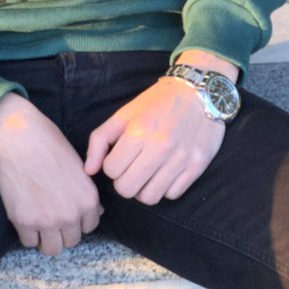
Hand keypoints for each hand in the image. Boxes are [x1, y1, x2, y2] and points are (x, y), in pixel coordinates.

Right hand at [0, 93, 102, 255]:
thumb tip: (96, 213)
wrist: (19, 137)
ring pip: (52, 249)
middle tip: (51, 215)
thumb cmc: (49, 144)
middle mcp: (71, 214)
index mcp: (88, 199)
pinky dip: (27, 233)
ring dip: (46, 238)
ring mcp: (47, 221)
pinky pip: (29, 242)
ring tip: (39, 222)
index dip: (78, 219)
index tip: (67, 210)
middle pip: (71, 241)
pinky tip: (25, 216)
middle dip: (63, 231)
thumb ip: (86, 192)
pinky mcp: (24, 222)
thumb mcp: (78, 166)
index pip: (90, 227)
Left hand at [84, 76, 225, 204]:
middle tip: (132, 167)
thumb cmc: (158, 102)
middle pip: (127, 190)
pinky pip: (172, 195)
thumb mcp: (124, 113)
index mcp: (139, 131)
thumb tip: (89, 170)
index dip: (112, 165)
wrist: (200, 91)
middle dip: (125, 180)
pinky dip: (165, 187)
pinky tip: (166, 171)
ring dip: (144, 188)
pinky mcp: (197, 166)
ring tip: (148, 172)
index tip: (122, 155)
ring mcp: (180, 158)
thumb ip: (100, 140)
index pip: (111, 171)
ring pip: (149, 197)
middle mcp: (160, 147)